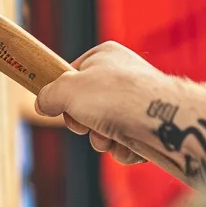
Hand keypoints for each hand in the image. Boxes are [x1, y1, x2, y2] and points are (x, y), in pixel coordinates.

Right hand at [35, 42, 164, 165]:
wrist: (163, 121)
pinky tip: (130, 145)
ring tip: (111, 136)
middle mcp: (122, 77)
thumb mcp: (68, 89)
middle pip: (86, 107)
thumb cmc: (116, 96)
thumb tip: (42, 103)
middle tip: (88, 124)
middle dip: (84, 124)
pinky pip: (124, 144)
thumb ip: (49, 95)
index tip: (62, 107)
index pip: (72, 76)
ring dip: (102, 140)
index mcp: (104, 57)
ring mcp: (137, 104)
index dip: (63, 96)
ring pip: (103, 130)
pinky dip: (122, 150)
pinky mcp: (149, 128)